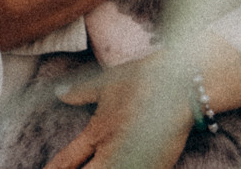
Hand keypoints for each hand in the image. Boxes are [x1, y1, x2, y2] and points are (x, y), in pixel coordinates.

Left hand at [47, 58, 190, 168]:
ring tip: (98, 168)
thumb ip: (81, 92)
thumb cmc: (143, 79)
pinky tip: (127, 167)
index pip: (67, 160)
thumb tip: (60, 93)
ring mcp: (135, 162)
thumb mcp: (107, 83)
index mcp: (97, 133)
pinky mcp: (157, 166)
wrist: (180, 84)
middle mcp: (112, 152)